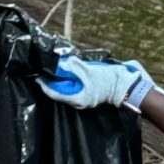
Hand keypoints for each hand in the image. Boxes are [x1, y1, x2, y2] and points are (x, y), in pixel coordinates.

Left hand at [37, 53, 154, 111]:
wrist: (126, 86)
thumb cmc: (108, 80)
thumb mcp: (89, 72)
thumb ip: (74, 67)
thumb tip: (62, 62)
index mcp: (77, 98)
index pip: (54, 92)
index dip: (45, 84)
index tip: (37, 75)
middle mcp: (78, 101)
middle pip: (59, 91)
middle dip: (52, 80)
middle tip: (44, 69)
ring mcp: (83, 98)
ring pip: (67, 89)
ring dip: (61, 80)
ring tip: (55, 69)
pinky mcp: (88, 94)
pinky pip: (74, 88)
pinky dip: (69, 80)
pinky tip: (68, 72)